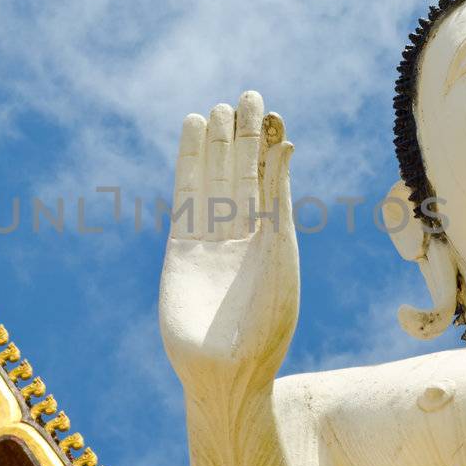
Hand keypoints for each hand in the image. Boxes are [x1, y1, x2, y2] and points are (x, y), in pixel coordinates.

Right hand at [159, 91, 297, 390]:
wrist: (225, 370)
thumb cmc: (265, 324)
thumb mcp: (278, 255)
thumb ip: (277, 201)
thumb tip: (284, 148)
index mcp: (274, 238)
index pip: (271, 180)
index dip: (269, 146)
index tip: (271, 112)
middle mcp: (243, 234)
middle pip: (241, 173)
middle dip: (243, 137)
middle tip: (246, 95)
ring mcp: (211, 239)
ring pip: (213, 180)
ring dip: (215, 146)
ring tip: (216, 109)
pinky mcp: (181, 247)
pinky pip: (185, 197)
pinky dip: (189, 165)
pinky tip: (193, 135)